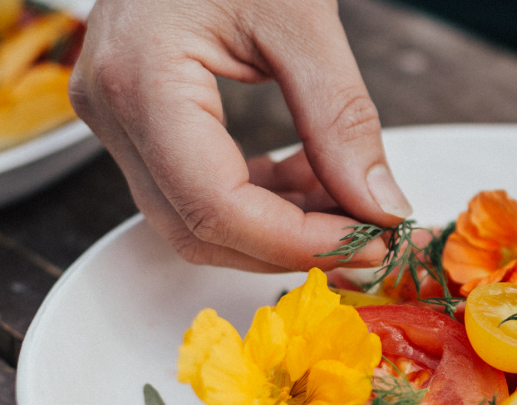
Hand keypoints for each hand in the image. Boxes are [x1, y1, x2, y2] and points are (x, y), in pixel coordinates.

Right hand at [69, 0, 410, 271]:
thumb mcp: (302, 19)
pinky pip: (198, 189)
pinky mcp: (139, 119)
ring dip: (283, 227)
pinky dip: (264, 198)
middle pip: (199, 229)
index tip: (371, 243)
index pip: (215, 207)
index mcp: (140, 79)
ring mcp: (117, 117)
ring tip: (352, 199)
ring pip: (197, 220)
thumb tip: (381, 208)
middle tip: (373, 238)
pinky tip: (316, 177)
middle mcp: (112, 109)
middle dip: (294, 246)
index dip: (298, 242)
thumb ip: (342, 119)